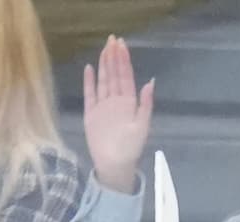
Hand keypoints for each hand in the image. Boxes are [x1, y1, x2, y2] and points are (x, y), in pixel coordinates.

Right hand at [82, 37, 155, 195]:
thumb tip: (150, 81)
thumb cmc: (131, 147)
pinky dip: (89, 81)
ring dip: (103, 65)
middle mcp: (116, 100)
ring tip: (103, 49)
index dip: (124, 60)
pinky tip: (89, 68)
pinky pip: (89, 93)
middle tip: (112, 39)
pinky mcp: (91, 112)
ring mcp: (103, 105)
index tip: (121, 45)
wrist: (114, 164)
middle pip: (114, 74)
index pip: (126, 76)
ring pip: (103, 80)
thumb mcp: (143, 125)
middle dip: (113, 57)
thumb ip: (146, 104)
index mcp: (129, 102)